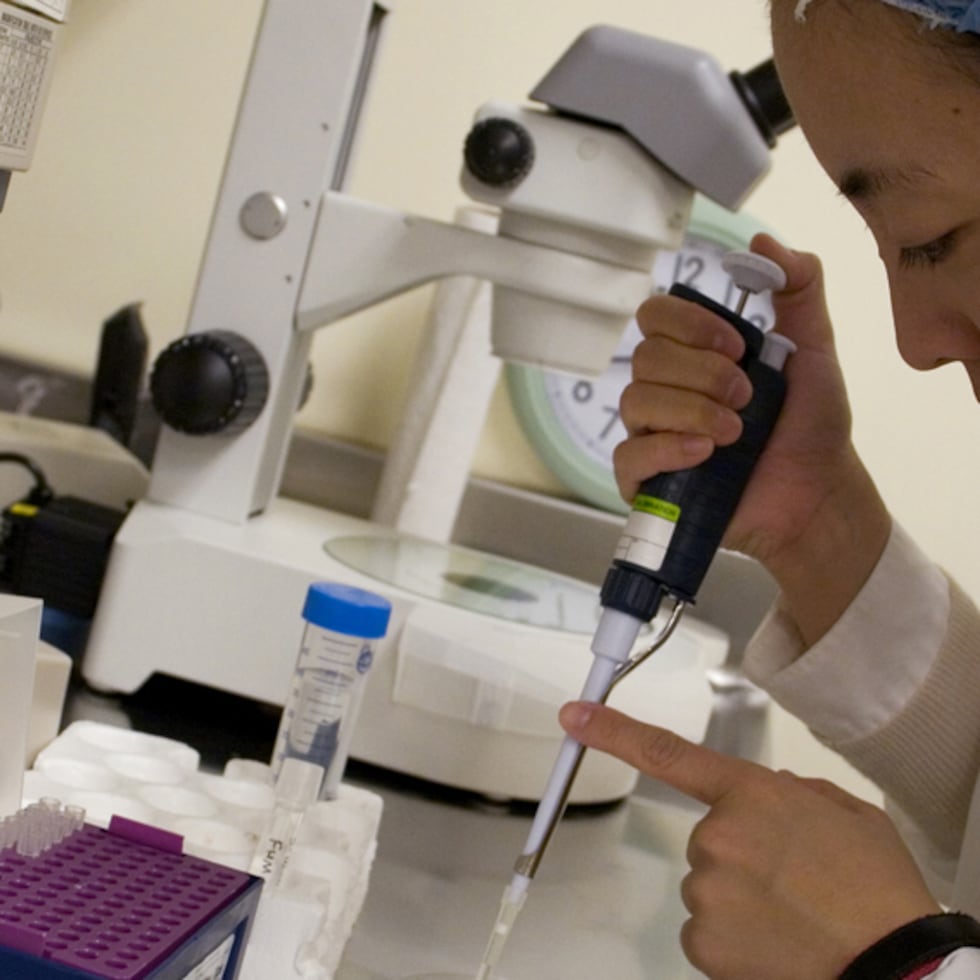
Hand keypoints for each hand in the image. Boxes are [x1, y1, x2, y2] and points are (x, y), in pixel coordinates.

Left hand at [559, 702, 941, 979]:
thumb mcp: (848, 814)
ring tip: (794, 915)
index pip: (668, 753)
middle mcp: (716, 836)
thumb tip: (772, 798)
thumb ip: (796, 794)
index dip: (613, 731)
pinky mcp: (700, 941)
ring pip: (709, 887)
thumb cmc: (877, 891)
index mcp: (750, 794)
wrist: (896, 967)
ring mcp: (704, 890)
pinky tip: (776, 942)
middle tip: (793, 881)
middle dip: (741, 855)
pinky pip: (707, 931)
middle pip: (708, 840)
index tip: (574, 716)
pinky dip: (735, 939)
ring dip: (741, 899)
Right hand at [616, 235, 890, 642]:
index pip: (654, 316)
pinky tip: (703, 453)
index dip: (689, 324)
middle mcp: (664, 390)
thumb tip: (759, 242)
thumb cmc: (811, 424)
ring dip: (691, 410)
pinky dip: (665, 449)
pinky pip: (628, 455)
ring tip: (736, 432)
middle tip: (748, 395)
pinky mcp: (645, 482)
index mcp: (692, 355)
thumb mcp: (814, 347)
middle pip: (645, 357)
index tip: (738, 346)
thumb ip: (799, 288)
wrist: (818, 493)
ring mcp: (650, 435)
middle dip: (701, 373)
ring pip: (635, 402)